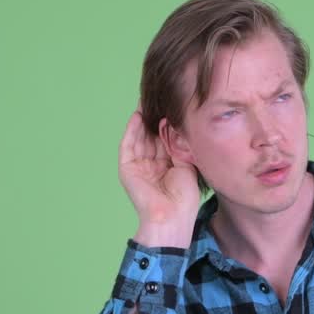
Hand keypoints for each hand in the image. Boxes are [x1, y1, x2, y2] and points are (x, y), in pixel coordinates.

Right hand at [118, 103, 199, 247]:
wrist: (172, 217)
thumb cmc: (184, 198)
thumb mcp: (187, 165)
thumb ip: (179, 145)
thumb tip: (175, 123)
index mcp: (166, 165)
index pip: (164, 138)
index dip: (167, 122)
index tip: (172, 103)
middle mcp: (151, 164)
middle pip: (150, 135)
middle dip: (154, 117)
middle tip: (158, 95)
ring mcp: (138, 166)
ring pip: (138, 137)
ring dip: (142, 119)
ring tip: (147, 100)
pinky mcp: (127, 168)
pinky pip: (127, 145)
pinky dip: (131, 130)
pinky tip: (138, 116)